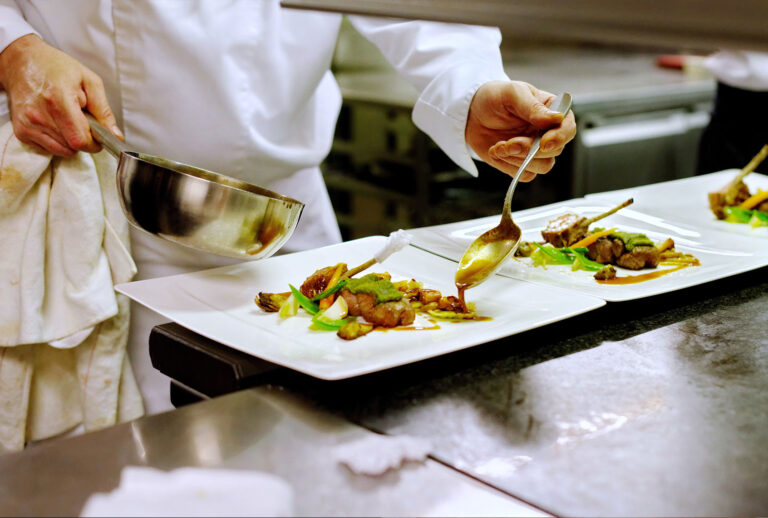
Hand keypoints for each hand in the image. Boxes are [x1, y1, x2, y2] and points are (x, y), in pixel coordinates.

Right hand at [0, 34, 120, 155]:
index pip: (80, 140)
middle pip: (72, 147)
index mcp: (58, 101)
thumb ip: (104, 111)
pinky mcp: (21, 132)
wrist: (22, 62)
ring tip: (67, 119)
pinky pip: (48, 149)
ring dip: (70, 141)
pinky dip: (57, 141)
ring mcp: (27, 125)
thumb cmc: (57, 68)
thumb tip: (115, 136)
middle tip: (82, 120)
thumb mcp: (89, 81)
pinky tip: (55, 123)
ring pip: (61, 151)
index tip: (98, 136)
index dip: (94, 143)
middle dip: (84, 139)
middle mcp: (39, 115)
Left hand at [465, 80, 575, 181]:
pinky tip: (497, 152)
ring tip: (499, 146)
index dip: (560, 137)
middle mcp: (547, 132)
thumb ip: (532, 107)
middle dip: (530, 150)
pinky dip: (509, 167)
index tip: (543, 142)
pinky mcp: (520, 164)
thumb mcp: (512, 93)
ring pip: (543, 166)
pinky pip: (525, 175)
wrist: (471, 113)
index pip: (568, 128)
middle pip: (555, 151)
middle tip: (509, 143)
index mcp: (551, 112)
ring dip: (519, 159)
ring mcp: (534, 150)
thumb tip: (555, 118)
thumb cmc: (494, 97)